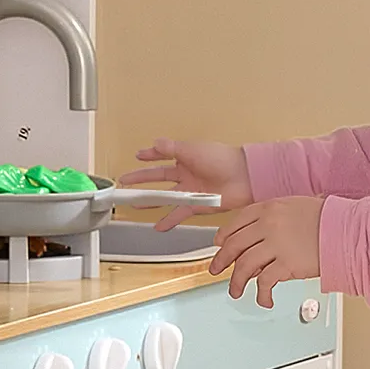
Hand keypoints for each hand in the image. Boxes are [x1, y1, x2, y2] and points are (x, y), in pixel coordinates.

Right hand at [119, 138, 252, 228]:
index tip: (138, 156)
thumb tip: (155, 142)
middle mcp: (187, 174)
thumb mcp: (192, 149)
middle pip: (158, 177)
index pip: (162, 155)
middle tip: (126, 182)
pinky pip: (179, 213)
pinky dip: (168, 220)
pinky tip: (158, 226)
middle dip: (141, 179)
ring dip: (150, 201)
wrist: (243, 177)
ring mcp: (191, 190)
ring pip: (165, 197)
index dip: (150, 156)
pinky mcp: (197, 205)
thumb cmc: (223, 159)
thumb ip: (172, 148)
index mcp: (186, 157)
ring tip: (135, 205)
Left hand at [210, 196, 323, 308]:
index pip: (237, 222)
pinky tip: (264, 299)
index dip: (224, 235)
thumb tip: (257, 238)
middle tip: (215, 269)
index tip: (219, 244)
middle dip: (221, 260)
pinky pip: (264, 282)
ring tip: (235, 291)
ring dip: (236, 281)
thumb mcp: (294, 207)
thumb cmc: (327, 219)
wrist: (347, 230)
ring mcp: (276, 244)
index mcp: (269, 208)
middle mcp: (269, 224)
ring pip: (244, 265)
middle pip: (234, 244)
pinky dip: (261, 294)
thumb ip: (273, 218)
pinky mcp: (287, 264)